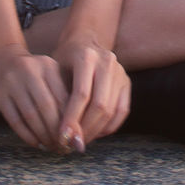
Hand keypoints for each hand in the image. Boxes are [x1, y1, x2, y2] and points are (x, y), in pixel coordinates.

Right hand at [0, 42, 68, 150]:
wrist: (1, 59)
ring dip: (43, 136)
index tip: (75, 138)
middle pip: (47, 107)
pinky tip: (36, 143)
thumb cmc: (34, 73)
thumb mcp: (50, 75)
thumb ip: (64, 96)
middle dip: (56, 132)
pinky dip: (27, 136)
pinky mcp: (0, 95)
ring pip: (31, 116)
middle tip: (63, 147)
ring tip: (51, 146)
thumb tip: (77, 131)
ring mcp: (13, 83)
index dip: (70, 122)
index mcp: (48, 66)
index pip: (63, 98)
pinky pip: (15, 121)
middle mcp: (30, 71)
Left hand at [54, 37, 130, 151]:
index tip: (63, 137)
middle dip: (86, 129)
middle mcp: (107, 61)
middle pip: (100, 105)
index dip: (72, 119)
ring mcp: (120, 71)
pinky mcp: (127, 81)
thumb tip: (64, 136)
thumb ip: (60, 99)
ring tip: (82, 140)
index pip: (81, 94)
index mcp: (86, 56)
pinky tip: (96, 132)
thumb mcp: (57, 72)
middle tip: (73, 144)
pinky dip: (109, 126)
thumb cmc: (65, 60)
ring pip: (112, 110)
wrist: (84, 41)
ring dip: (97, 131)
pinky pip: (122, 111)